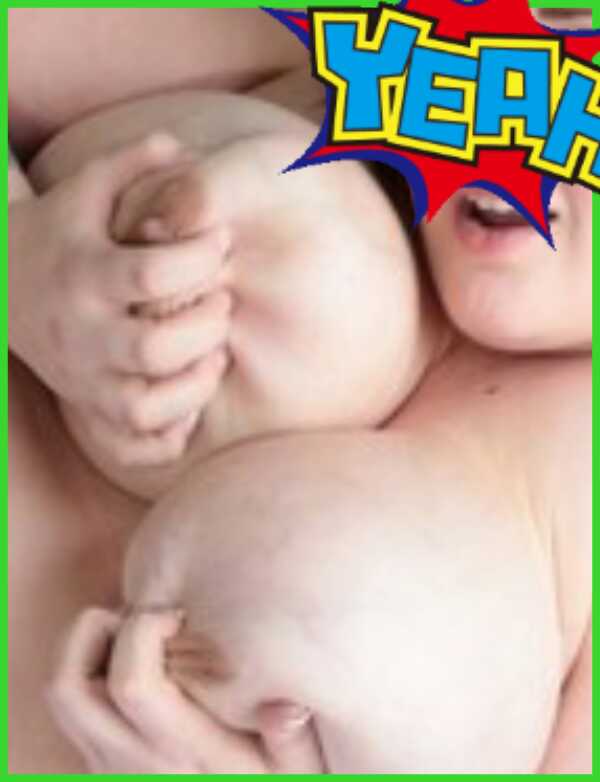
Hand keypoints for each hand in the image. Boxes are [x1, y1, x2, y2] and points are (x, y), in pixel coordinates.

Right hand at [9, 134, 229, 466]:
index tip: (220, 242)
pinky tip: (189, 397)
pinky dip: (170, 434)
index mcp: (85, 274)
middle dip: (206, 326)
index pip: (152, 274)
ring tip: (212, 353)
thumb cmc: (58, 233)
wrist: (0, 284)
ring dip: (195, 384)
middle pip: (155, 348)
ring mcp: (84, 378)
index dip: (201, 256)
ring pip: (146, 408)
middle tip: (222, 303)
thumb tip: (182, 147)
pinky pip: (134, 445)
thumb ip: (131, 162)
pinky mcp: (91, 407)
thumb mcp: (85, 189)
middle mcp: (83, 332)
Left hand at [47, 608, 324, 773]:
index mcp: (181, 753)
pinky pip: (71, 708)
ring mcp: (106, 768)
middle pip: (68, 686)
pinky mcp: (98, 768)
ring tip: (138, 636)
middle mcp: (130, 762)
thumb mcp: (296, 771)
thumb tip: (287, 707)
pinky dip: (90, 670)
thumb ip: (292, 738)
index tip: (180, 615)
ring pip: (61, 695)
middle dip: (95, 628)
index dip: (144, 630)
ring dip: (87, 647)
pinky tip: (137, 664)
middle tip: (144, 618)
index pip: (131, 684)